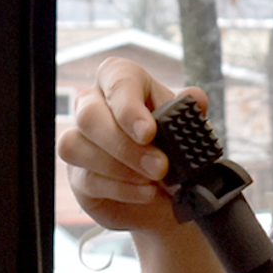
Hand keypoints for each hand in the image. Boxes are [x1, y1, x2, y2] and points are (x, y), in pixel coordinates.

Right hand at [58, 60, 205, 236]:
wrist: (167, 194)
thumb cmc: (170, 149)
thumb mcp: (185, 128)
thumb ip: (188, 113)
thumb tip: (196, 96)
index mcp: (122, 84)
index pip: (115, 78)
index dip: (128, 105)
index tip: (149, 132)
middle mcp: (93, 106)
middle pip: (88, 115)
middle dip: (124, 145)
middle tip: (160, 166)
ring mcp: (80, 141)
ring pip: (76, 146)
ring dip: (120, 168)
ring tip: (154, 181)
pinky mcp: (77, 176)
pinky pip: (87, 178)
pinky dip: (121, 189)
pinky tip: (146, 192)